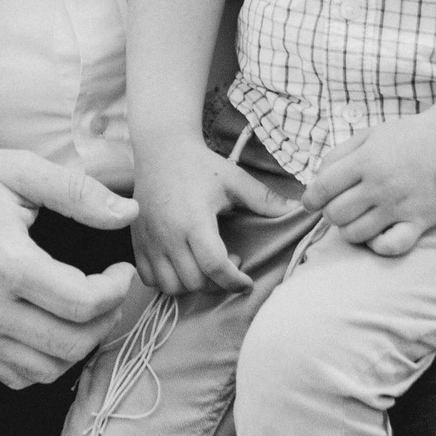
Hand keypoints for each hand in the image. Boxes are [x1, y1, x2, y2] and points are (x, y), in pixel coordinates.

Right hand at [0, 147, 140, 390]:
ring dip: (80, 346)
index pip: (83, 303)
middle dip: (107, 320)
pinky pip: (16, 376)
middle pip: (71, 344)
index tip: (120, 270)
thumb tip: (128, 213)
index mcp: (5, 263)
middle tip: (110, 292)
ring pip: (47, 370)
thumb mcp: (18, 169)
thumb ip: (78, 192)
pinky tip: (53, 328)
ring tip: (86, 311)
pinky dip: (45, 363)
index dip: (117, 290)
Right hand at [131, 134, 296, 296]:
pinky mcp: (137, 242)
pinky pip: (150, 279)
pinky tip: (183, 264)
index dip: (235, 281)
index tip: (248, 282)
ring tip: (205, 265)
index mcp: (193, 220)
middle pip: (195, 282)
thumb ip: (264, 199)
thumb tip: (297, 208)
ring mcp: (149, 241)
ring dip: (193, 284)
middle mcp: (168, 235)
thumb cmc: (199, 164)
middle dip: (217, 282)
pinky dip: (168, 281)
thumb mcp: (234, 178)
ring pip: (171, 286)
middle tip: (230, 262)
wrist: (160, 149)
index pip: (215, 267)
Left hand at [301, 111, 435, 255]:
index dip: (310, 198)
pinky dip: (377, 245)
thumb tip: (315, 182)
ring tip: (357, 218)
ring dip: (349, 229)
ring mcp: (400, 205)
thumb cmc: (403, 138)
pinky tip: (376, 234)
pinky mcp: (420, 221)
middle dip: (330, 213)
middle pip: (335, 214)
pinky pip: (390, 246)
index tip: (311, 202)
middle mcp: (381, 184)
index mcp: (366, 160)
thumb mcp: (367, 136)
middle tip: (339, 207)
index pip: (322, 188)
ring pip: (355, 234)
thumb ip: (337, 156)